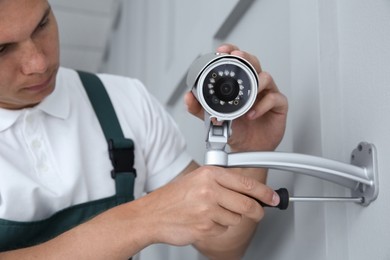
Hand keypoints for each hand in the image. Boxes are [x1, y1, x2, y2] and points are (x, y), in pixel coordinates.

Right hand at [139, 165, 277, 245]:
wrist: (152, 215)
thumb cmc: (173, 198)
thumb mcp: (197, 180)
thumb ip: (222, 183)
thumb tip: (248, 191)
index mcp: (210, 175)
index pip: (246, 183)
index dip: (265, 193)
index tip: (273, 198)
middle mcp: (210, 190)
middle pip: (247, 204)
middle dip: (256, 211)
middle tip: (257, 212)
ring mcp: (207, 210)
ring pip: (236, 219)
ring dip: (229, 219)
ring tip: (210, 213)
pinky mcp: (205, 227)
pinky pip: (223, 230)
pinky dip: (217, 228)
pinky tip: (203, 221)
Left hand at [185, 44, 287, 151]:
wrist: (248, 149)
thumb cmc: (235, 130)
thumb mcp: (213, 119)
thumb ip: (199, 109)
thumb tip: (188, 97)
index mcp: (239, 84)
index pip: (236, 62)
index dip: (231, 52)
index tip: (222, 50)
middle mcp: (254, 85)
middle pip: (253, 63)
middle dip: (245, 58)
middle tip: (237, 58)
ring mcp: (267, 94)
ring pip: (266, 77)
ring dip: (256, 82)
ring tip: (247, 94)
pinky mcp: (278, 106)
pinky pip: (274, 99)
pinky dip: (263, 105)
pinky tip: (252, 113)